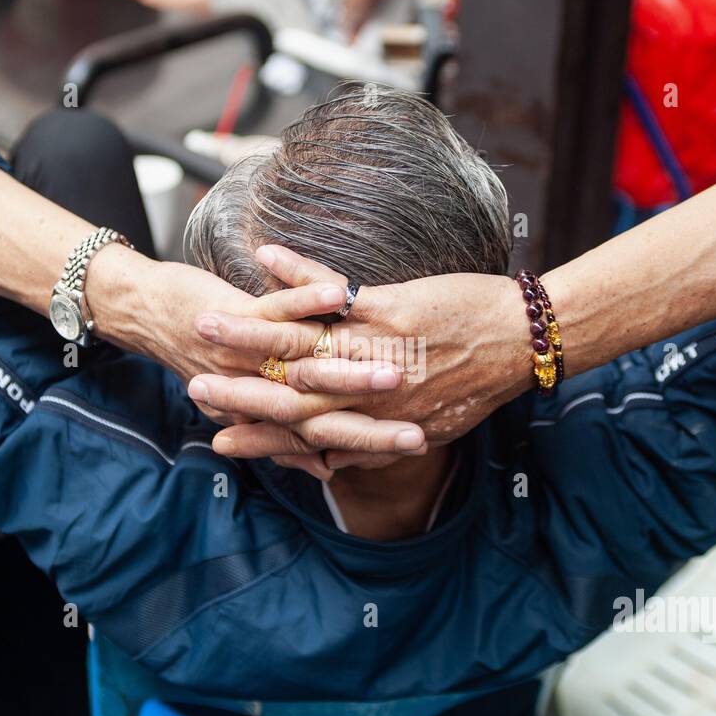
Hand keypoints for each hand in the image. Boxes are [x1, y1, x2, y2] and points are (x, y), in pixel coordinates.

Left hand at [87, 247, 424, 478]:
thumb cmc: (213, 353)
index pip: (337, 437)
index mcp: (280, 411)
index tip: (421, 449)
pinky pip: (275, 309)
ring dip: (348, 367)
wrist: (150, 316)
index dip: (379, 445)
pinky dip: (305, 298)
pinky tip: (334, 294)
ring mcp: (252, 355)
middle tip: (420, 433)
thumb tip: (326, 464)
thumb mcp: (254, 394)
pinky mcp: (236, 316)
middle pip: (330, 413)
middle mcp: (266, 391)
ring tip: (393, 365)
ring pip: (307, 364)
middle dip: (376, 425)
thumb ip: (293, 431)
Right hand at [188, 245, 530, 467]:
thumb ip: (381, 440)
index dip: (259, 438)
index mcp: (376, 421)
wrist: (523, 343)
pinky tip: (264, 256)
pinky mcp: (391, 309)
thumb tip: (345, 460)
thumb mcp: (429, 426)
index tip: (220, 439)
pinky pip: (333, 292)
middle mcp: (368, 392)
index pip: (304, 434)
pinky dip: (297, 273)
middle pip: (290, 393)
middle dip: (237, 389)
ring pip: (300, 344)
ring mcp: (376, 349)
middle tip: (192, 386)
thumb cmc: (479, 384)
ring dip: (249, 330)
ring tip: (206, 320)